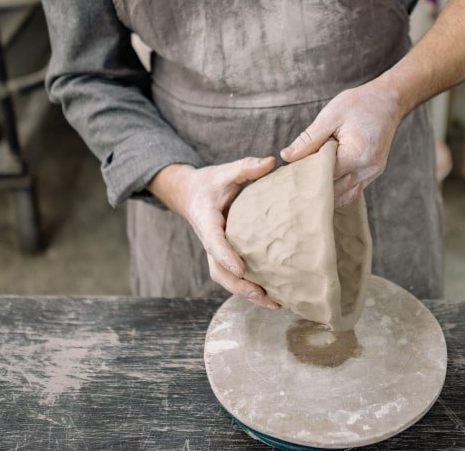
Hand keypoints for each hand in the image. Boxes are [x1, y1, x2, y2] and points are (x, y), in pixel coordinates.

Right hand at [148, 157, 279, 308]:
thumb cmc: (210, 183)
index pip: (214, 242)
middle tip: (262, 294)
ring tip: (275, 303)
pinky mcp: (224, 256)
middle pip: (218, 271)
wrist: (190, 194)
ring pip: (225, 279)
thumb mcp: (225, 172)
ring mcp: (215, 252)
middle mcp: (209, 241)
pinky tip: (274, 296)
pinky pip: (234, 276)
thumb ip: (246, 167)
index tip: (241, 268)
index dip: (226, 256)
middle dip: (239, 286)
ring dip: (247, 293)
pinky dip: (250, 288)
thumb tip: (272, 161)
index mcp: (206, 221)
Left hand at [280, 78, 404, 206]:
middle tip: (293, 181)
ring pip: (343, 194)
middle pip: (333, 189)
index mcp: (356, 155)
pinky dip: (339, 189)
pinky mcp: (373, 173)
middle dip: (314, 186)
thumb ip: (309, 139)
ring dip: (326, 191)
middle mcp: (367, 169)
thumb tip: (286, 156)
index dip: (305, 176)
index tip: (288, 173)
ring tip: (308, 181)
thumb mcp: (331, 116)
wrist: (389, 100)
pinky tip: (325, 183)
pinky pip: (353, 190)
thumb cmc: (360, 104)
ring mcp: (372, 173)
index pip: (323, 175)